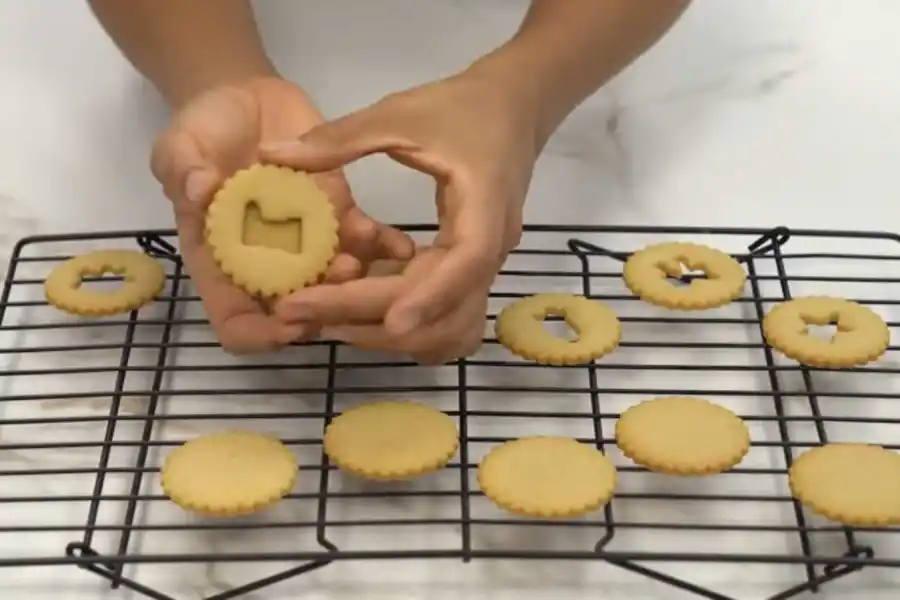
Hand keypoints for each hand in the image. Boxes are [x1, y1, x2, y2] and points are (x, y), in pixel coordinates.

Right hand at [150, 76, 414, 353]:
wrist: (243, 99)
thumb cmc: (202, 131)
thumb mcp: (179, 145)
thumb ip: (183, 169)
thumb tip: (198, 191)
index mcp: (222, 263)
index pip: (236, 321)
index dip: (257, 334)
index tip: (286, 325)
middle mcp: (269, 264)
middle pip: (295, 311)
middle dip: (320, 309)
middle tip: (337, 284)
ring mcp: (308, 243)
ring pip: (336, 282)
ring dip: (354, 281)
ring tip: (359, 256)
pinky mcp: (339, 216)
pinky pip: (365, 241)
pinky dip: (383, 246)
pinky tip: (399, 245)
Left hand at [261, 68, 539, 363]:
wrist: (512, 106)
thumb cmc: (459, 106)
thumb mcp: (398, 114)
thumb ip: (338, 139)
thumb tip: (271, 154)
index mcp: (484, 206)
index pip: (465, 264)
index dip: (430, 297)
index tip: (390, 323)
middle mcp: (493, 248)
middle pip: (449, 312)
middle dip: (379, 322)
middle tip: (305, 314)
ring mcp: (488, 266)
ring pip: (452, 329)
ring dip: (397, 338)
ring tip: (330, 323)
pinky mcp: (474, 272)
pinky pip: (450, 321)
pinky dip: (413, 330)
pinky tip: (366, 318)